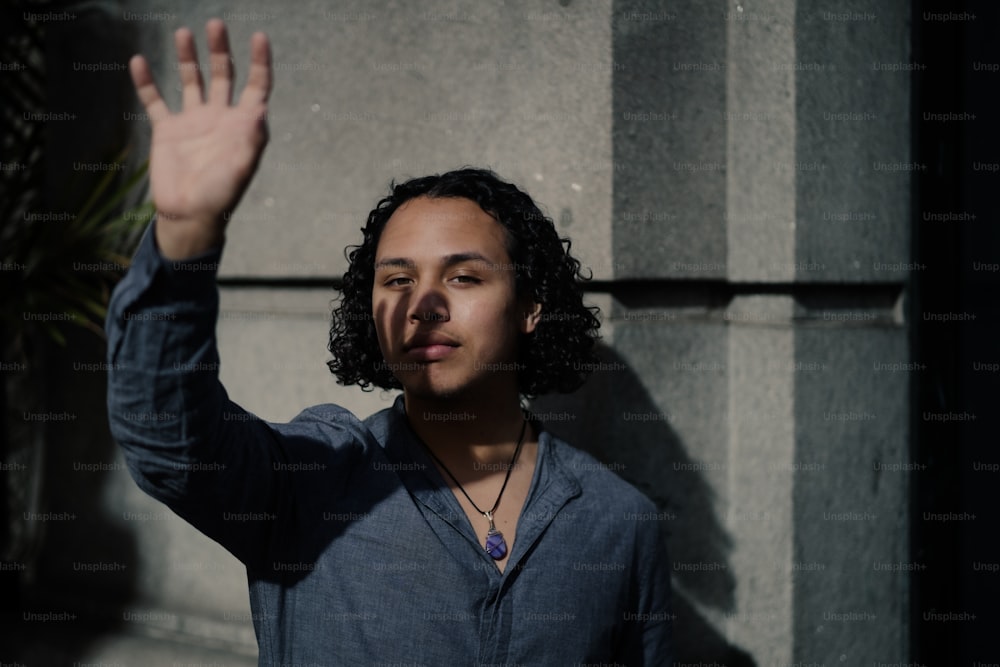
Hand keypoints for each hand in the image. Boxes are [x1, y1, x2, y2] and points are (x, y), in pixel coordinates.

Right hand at [130, 19, 271, 259]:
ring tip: (184, 32)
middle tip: (216, 23)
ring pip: (191, 81)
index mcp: (242, 125)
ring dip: (188, 57)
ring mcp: (192, 122)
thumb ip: (251, 139)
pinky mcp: (167, 131)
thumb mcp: (242, 167)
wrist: (189, 215)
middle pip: (223, 75)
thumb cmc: (220, 195)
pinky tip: (138, 61)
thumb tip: (259, 110)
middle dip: (221, 50)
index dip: (260, 62)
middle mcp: (219, 118)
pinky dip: (146, 82)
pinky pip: (155, 101)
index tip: (259, 36)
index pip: (256, 86)